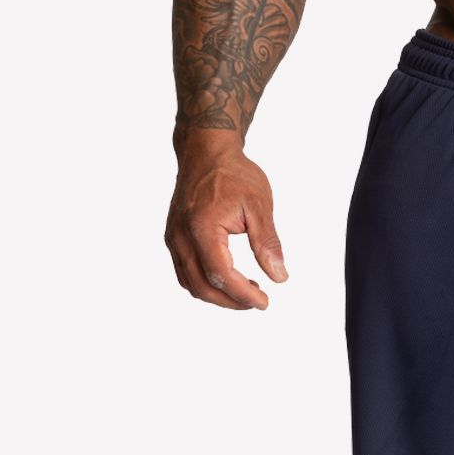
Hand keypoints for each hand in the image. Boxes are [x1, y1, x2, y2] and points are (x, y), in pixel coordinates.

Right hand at [165, 134, 287, 308]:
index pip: (221, 274)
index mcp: (201, 226)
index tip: (265, 302)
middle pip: (202, 286)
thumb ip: (268, 243)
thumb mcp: (259, 205)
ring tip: (248, 290)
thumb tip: (280, 277)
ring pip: (191, 284)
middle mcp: (181, 235)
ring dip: (219, 296)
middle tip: (259, 301)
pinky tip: (230, 279)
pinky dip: (206, 284)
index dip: (244, 295)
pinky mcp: (174, 239)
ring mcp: (174, 238)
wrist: (206, 153)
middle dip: (232, 301)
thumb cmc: (233, 174)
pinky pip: (186, 273)